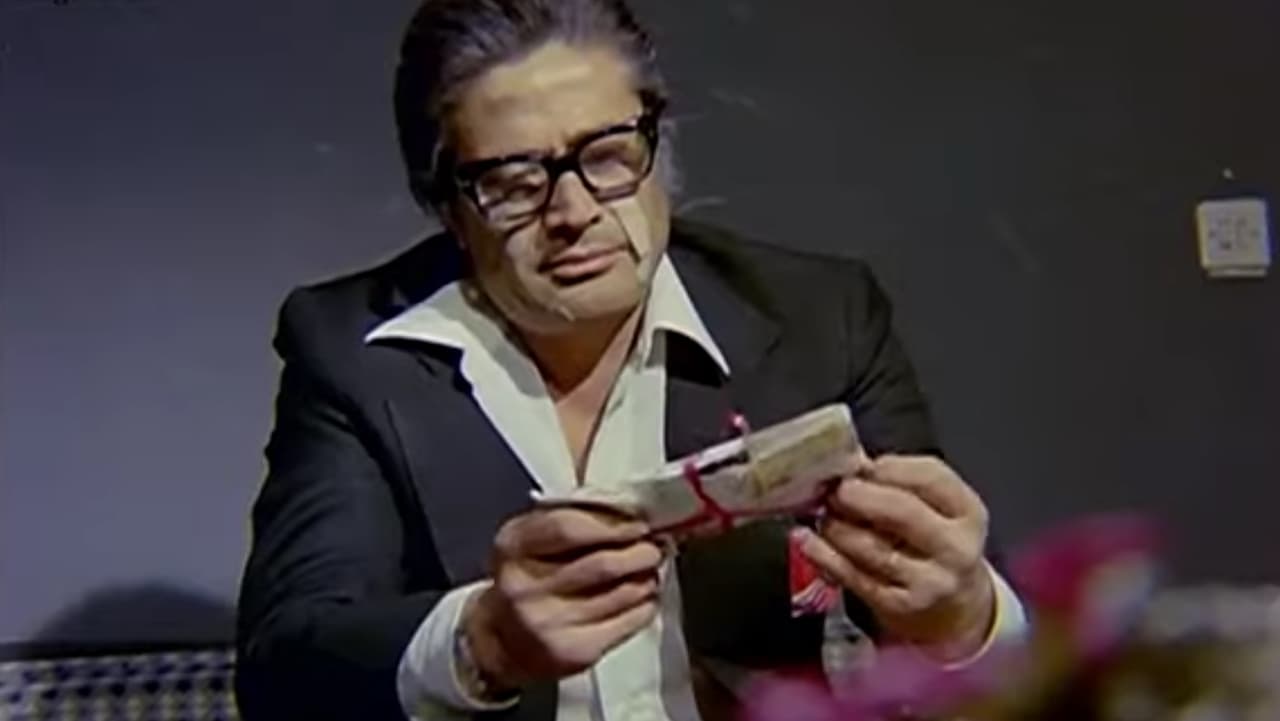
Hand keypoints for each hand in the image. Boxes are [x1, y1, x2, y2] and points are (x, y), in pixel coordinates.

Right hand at [463, 507, 663, 688]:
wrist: (503, 640)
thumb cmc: (527, 577)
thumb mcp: (530, 538)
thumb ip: (570, 517)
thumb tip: (628, 510)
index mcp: (514, 546)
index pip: (569, 528)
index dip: (613, 524)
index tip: (639, 523)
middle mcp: (526, 587)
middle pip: (602, 564)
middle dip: (639, 552)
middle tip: (654, 547)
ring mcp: (549, 623)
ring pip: (621, 594)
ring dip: (646, 578)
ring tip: (650, 570)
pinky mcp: (574, 652)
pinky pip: (628, 623)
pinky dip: (646, 605)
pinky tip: (644, 596)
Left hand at [800, 454, 994, 660]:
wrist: (953, 608)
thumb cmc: (933, 543)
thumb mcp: (935, 509)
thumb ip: (899, 482)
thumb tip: (851, 464)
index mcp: (968, 512)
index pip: (931, 477)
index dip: (890, 467)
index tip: (862, 465)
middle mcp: (955, 548)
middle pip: (903, 512)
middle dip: (861, 496)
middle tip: (834, 489)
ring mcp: (928, 581)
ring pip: (872, 547)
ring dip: (837, 525)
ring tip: (822, 512)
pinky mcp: (898, 606)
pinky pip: (854, 576)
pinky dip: (824, 555)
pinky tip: (805, 539)